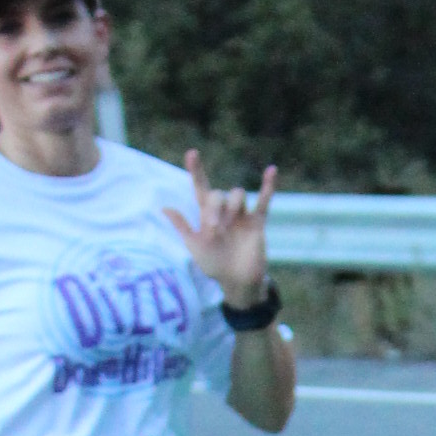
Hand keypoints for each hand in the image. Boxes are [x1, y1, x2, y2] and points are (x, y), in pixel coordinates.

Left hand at [165, 151, 277, 309]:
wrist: (236, 282)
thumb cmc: (214, 265)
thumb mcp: (195, 246)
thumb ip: (182, 226)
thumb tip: (163, 207)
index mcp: (207, 214)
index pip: (200, 188)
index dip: (196, 171)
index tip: (192, 153)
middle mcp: (224, 211)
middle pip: (218, 194)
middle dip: (214, 208)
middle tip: (214, 229)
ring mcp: (242, 216)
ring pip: (238, 194)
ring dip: (231, 206)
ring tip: (228, 226)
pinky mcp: (257, 223)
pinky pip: (264, 201)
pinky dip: (269, 186)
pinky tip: (272, 170)